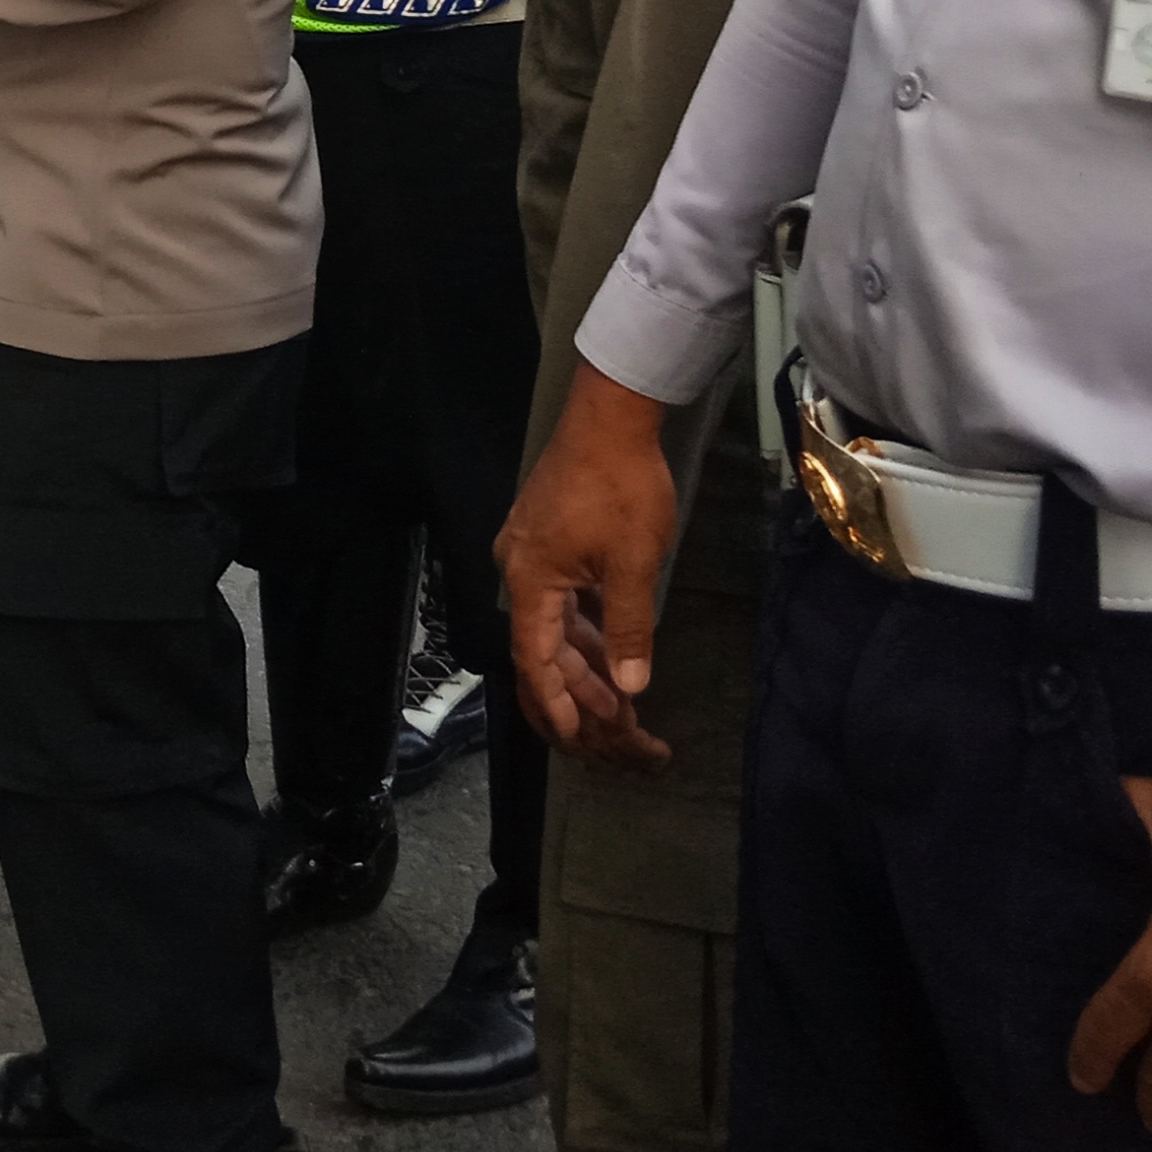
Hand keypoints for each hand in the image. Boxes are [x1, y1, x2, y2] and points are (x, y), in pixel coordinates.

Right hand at [498, 361, 682, 766]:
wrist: (610, 414)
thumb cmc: (622, 484)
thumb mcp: (633, 561)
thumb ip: (629, 626)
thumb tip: (632, 684)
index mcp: (530, 578)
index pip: (535, 657)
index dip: (554, 702)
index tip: (573, 737)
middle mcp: (519, 569)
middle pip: (541, 645)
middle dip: (577, 689)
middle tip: (616, 726)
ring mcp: (529, 552)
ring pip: (551, 623)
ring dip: (583, 660)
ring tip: (619, 696)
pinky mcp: (545, 539)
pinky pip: (558, 599)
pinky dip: (582, 629)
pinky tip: (609, 648)